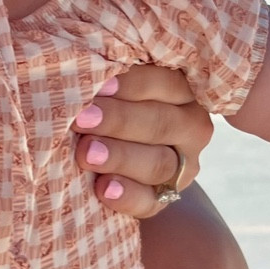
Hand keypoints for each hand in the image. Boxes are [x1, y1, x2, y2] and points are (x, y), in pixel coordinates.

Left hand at [72, 65, 214, 218]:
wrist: (110, 150)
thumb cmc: (104, 102)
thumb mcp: (112, 86)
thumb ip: (107, 77)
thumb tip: (79, 66)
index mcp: (181, 90)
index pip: (166, 82)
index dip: (133, 84)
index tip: (101, 85)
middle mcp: (190, 126)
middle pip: (161, 123)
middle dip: (119, 121)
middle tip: (82, 119)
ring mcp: (183, 165)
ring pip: (158, 163)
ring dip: (120, 157)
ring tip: (87, 153)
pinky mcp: (166, 198)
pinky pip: (151, 202)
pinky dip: (127, 196)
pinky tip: (104, 189)